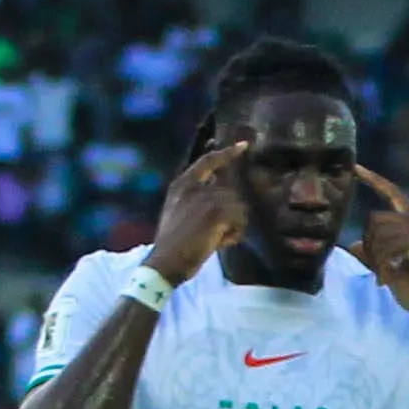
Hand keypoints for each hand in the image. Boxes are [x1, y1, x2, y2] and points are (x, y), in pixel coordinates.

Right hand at [146, 137, 252, 279]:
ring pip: (239, 207)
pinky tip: (219, 243)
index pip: (208, 161)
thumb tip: (224, 194)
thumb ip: (197, 198)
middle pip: (231, 193)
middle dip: (229, 215)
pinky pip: (240, 220)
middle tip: (212, 234)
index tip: (243, 145)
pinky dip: (234, 235)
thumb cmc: (172, 244)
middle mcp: (194, 187)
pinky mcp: (216, 212)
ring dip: (232, 226)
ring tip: (214, 239)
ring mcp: (205, 198)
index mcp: (181, 184)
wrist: (165, 262)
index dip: (227, 153)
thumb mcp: (178, 212)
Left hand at [353, 166, 408, 317]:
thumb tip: (354, 245)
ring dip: (375, 260)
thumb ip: (373, 255)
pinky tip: (386, 280)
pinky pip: (389, 247)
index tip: (354, 167)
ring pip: (379, 233)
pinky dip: (382, 265)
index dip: (373, 179)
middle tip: (376, 269)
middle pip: (374, 218)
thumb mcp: (387, 269)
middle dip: (368, 246)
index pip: (391, 192)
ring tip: (383, 278)